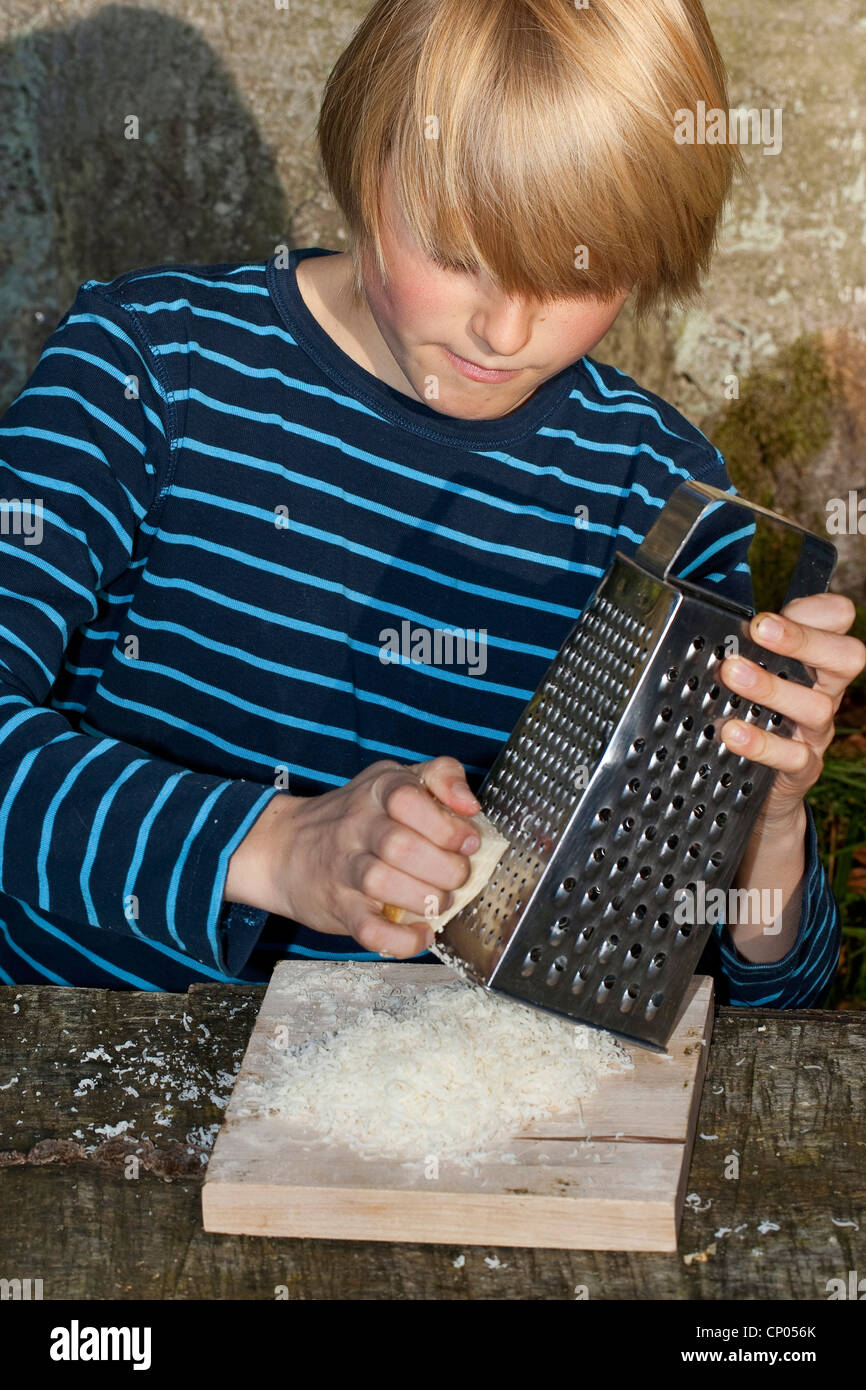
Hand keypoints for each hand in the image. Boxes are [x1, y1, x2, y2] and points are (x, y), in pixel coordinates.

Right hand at [266, 754, 481, 958]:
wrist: (284, 847)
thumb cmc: (356, 817)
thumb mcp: (394, 779)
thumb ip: (440, 778)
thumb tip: (471, 805)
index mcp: (377, 791)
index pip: (407, 797)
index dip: (445, 823)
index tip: (468, 841)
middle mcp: (357, 826)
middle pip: (400, 845)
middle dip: (444, 868)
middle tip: (458, 876)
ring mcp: (344, 868)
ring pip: (380, 882)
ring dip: (425, 898)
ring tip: (440, 901)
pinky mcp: (340, 907)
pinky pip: (368, 929)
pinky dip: (401, 940)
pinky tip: (421, 933)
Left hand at [718, 593, 865, 827]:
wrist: (764, 786)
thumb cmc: (759, 716)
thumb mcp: (759, 674)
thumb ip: (749, 645)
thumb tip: (718, 612)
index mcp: (818, 661)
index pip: (839, 621)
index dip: (817, 610)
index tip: (775, 610)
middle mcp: (825, 691)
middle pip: (847, 657)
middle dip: (804, 639)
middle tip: (760, 629)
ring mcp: (817, 731)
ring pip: (816, 706)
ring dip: (772, 687)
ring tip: (732, 675)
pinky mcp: (803, 768)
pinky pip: (794, 756)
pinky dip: (762, 744)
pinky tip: (732, 732)